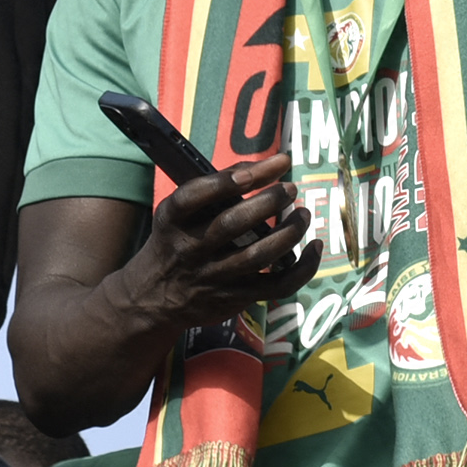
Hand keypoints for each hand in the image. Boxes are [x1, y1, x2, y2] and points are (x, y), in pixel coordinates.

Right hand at [111, 157, 316, 333]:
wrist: (151, 299)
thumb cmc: (174, 243)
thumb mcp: (177, 215)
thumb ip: (211, 191)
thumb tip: (259, 167)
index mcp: (173, 220)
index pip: (194, 196)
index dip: (226, 180)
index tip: (261, 167)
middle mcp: (191, 248)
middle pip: (232, 223)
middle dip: (268, 202)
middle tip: (290, 189)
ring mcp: (213, 276)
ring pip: (259, 255)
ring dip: (289, 231)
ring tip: (302, 214)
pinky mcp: (235, 298)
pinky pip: (276, 285)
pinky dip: (303, 268)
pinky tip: (315, 247)